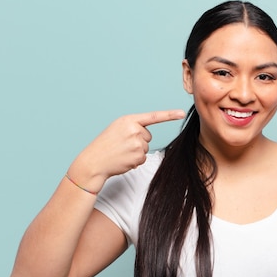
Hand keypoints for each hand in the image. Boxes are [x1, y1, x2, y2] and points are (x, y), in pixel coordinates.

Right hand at [68, 109, 186, 191]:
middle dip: (138, 141)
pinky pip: (143, 158)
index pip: (153, 116)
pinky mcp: (138, 156)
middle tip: (122, 145)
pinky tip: (123, 159)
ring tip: (121, 152)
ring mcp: (137, 143)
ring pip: (146, 148)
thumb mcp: (116, 129)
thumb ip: (132, 127)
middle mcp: (134, 129)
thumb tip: (145, 135)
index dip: (169, 115)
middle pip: (148, 136)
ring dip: (136, 152)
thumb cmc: (105, 146)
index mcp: (128, 120)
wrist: (93, 162)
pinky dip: (135, 161)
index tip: (182, 113)